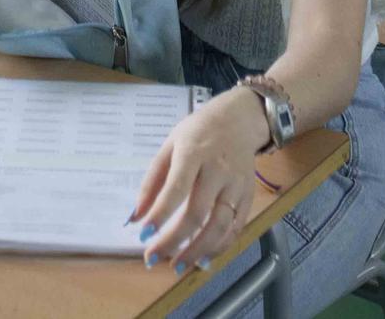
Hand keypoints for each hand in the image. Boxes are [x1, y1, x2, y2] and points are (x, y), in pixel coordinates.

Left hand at [130, 88, 266, 272]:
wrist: (240, 119)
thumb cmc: (199, 131)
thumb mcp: (170, 144)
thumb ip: (152, 180)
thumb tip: (135, 216)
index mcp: (194, 153)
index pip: (176, 188)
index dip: (160, 215)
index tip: (144, 236)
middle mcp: (218, 170)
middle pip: (198, 212)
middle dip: (174, 240)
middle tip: (154, 257)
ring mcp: (236, 185)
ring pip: (220, 225)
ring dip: (198, 250)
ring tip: (178, 265)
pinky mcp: (248, 195)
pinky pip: (236, 227)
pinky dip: (220, 247)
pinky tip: (204, 258)